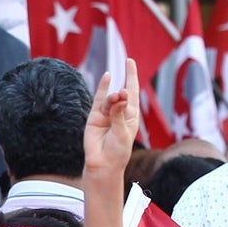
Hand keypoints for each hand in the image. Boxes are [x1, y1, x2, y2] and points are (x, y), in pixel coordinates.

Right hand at [82, 59, 142, 185]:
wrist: (103, 164)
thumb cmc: (117, 151)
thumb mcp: (122, 132)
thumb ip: (119, 114)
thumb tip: (118, 95)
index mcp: (131, 116)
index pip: (133, 92)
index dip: (131, 77)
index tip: (130, 62)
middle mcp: (119, 112)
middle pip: (122, 94)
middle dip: (122, 91)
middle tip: (122, 93)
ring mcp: (106, 114)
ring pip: (110, 99)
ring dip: (113, 98)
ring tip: (116, 99)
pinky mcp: (94, 117)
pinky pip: (98, 100)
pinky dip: (102, 88)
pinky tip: (106, 76)